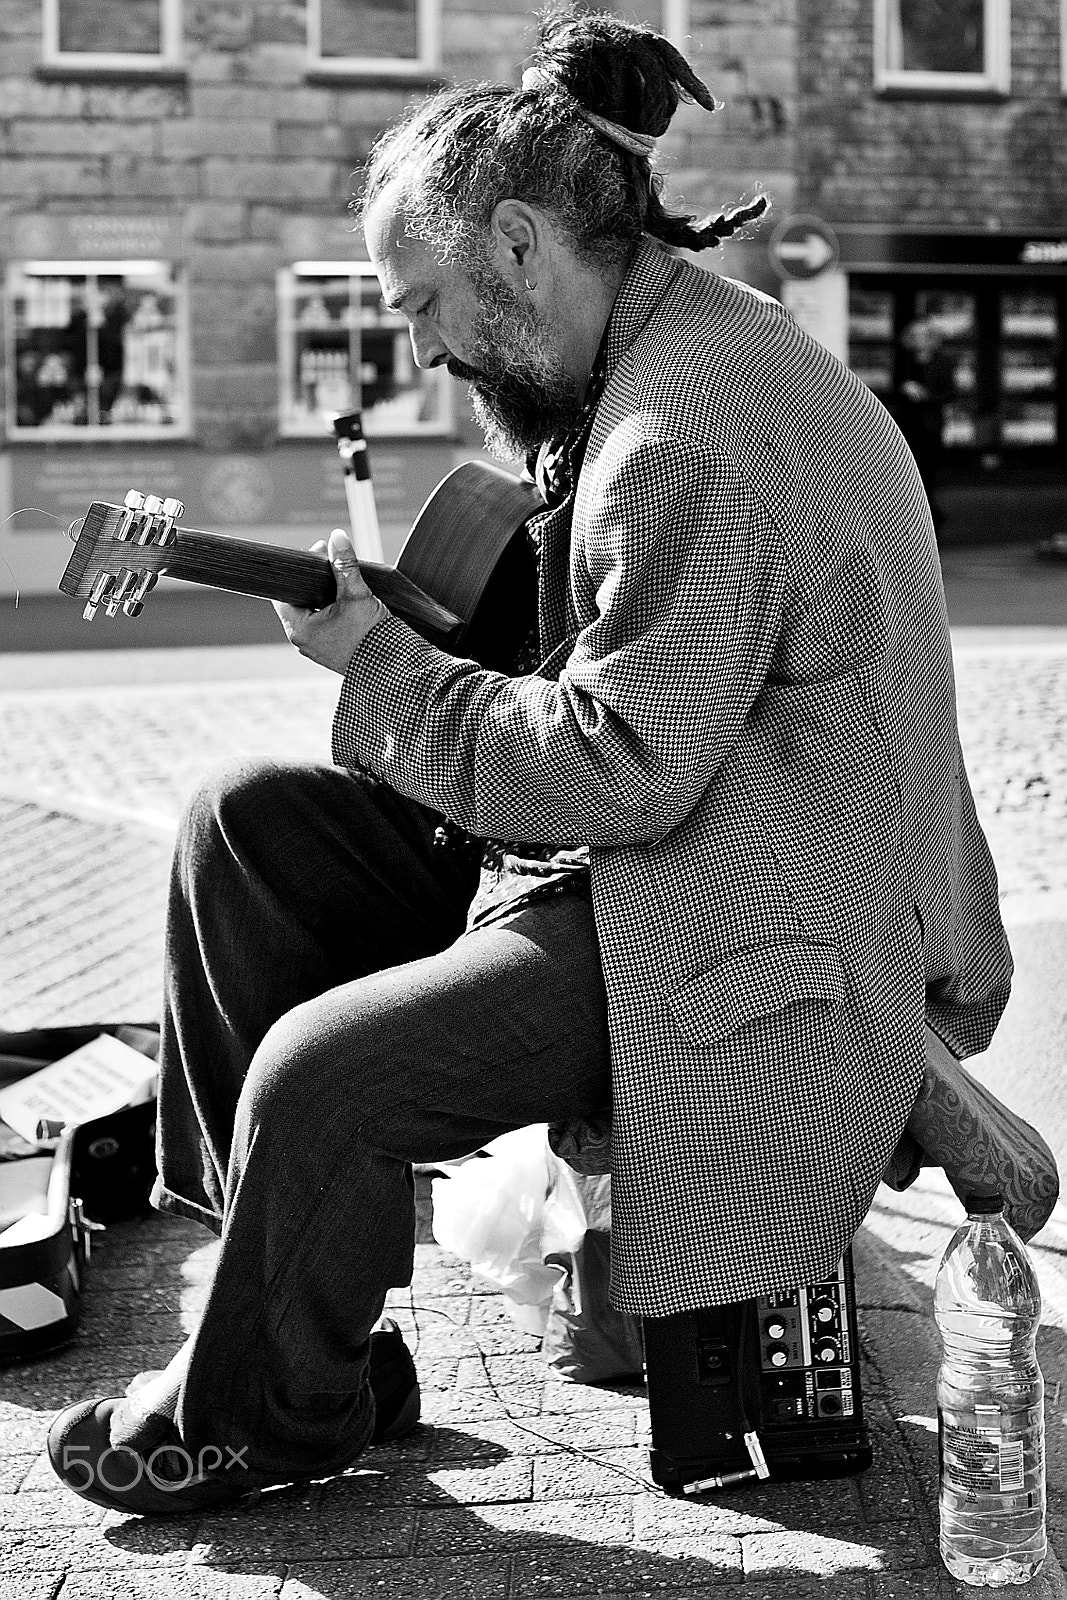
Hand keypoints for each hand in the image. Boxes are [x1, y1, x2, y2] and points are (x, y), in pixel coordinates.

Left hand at [273, 529, 387, 674]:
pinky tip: (348, 604)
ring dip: (324, 597)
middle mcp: (303, 641)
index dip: (300, 570)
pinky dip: (333, 612)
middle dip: (315, 582)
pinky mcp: (332, 652)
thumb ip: (345, 565)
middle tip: (332, 566)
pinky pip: (325, 626)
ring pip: (313, 613)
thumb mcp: (357, 595)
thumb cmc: (372, 638)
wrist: (394, 668)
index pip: (284, 593)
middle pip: (299, 601)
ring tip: (343, 584)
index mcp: (300, 629)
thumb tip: (337, 538)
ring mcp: (317, 649)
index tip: (318, 555)